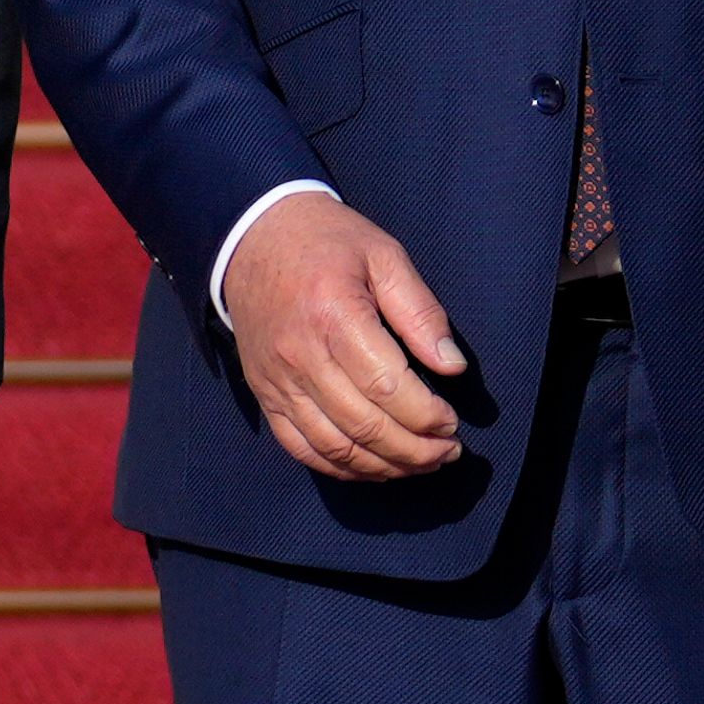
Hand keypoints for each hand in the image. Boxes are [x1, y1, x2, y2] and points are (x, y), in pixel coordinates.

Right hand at [223, 193, 466, 481]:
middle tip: (447, 452)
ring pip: (335, 446)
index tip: (452, 423)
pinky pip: (301, 447)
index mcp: (335, 315)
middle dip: (416, 450)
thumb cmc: (327, 242)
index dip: (427, 416)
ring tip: (420, 464)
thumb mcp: (383, 255)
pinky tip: (374, 467)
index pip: (387, 387)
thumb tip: (452, 366)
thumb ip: (420, 311)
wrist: (252, 236)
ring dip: (385, 466)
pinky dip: (341, 467)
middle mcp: (301, 355)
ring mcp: (278, 380)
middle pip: (365, 425)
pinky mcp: (264, 394)